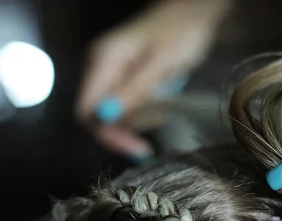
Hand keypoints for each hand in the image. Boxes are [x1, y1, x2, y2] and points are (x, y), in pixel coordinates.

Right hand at [76, 0, 229, 156]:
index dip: (106, 134)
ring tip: (166, 105)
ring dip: (140, 120)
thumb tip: (107, 116)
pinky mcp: (125, 78)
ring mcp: (112, 73)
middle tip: (148, 145)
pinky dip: (146, 111)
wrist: (194, 13)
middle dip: (124, 132)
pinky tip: (164, 99)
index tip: (134, 148)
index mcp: (105, 60)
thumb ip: (135, 90)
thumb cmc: (181, 33)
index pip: (87, 109)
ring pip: (115, 114)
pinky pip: (128, 105)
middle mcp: (101, 67)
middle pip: (98, 116)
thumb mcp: (162, 64)